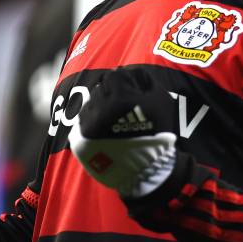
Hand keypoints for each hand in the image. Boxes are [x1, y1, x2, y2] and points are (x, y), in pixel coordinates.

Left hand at [68, 68, 176, 197]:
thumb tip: (128, 71)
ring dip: (100, 107)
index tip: (129, 93)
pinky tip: (105, 131)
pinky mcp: (81, 140)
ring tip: (114, 121)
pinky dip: (92, 122)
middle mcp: (100, 110)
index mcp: (119, 99)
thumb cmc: (157, 133)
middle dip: (111, 94)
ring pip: (90, 104)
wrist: (146, 170)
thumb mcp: (161, 99)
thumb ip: (144, 79)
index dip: (123, 82)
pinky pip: (82, 121)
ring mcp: (88, 126)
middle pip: (100, 89)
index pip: (113, 76)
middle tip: (123, 107)